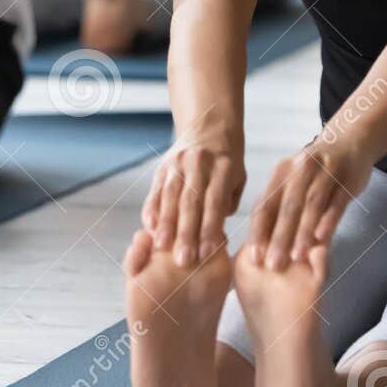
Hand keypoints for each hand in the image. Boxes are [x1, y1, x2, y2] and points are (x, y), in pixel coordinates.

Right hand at [141, 139, 245, 267]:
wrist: (209, 125)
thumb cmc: (227, 163)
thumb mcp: (237, 178)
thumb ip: (227, 203)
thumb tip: (215, 231)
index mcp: (224, 168)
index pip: (215, 202)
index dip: (211, 228)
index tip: (207, 253)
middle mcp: (200, 164)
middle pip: (192, 202)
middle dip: (187, 232)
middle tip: (184, 260)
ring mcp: (179, 163)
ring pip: (171, 196)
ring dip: (166, 223)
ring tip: (162, 247)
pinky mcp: (163, 166)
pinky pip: (156, 189)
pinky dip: (152, 208)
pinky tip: (149, 225)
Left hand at [246, 135, 373, 270]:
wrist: (351, 141)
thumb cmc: (316, 171)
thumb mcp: (295, 181)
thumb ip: (281, 208)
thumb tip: (264, 246)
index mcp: (282, 172)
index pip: (265, 204)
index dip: (258, 231)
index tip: (254, 258)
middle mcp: (300, 169)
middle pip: (287, 206)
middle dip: (278, 237)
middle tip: (273, 265)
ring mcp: (325, 172)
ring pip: (311, 204)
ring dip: (303, 231)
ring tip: (297, 256)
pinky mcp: (347, 178)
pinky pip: (336, 202)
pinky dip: (328, 220)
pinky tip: (323, 238)